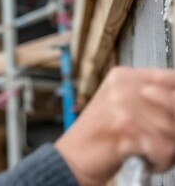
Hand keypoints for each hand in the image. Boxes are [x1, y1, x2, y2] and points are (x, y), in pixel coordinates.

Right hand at [55, 67, 174, 184]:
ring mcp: (122, 108)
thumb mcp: (119, 105)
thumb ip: (146, 97)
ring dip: (169, 147)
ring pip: (173, 127)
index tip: (172, 115)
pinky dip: (161, 160)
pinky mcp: (125, 131)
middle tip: (165, 138)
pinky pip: (165, 147)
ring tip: (153, 151)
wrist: (72, 157)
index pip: (170, 78)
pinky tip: (149, 160)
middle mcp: (121, 88)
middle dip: (173, 128)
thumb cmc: (97, 135)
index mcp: (121, 77)